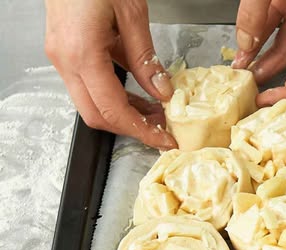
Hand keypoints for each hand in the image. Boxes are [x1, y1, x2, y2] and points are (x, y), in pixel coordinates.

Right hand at [44, 0, 175, 147]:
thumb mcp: (131, 11)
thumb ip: (146, 57)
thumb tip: (162, 92)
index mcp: (82, 53)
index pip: (113, 110)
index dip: (141, 130)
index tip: (163, 139)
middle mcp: (66, 60)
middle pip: (97, 116)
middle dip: (130, 128)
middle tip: (160, 130)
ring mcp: (61, 57)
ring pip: (91, 104)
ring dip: (123, 113)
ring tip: (153, 113)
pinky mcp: (64, 52)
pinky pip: (88, 86)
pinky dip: (113, 95)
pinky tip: (137, 94)